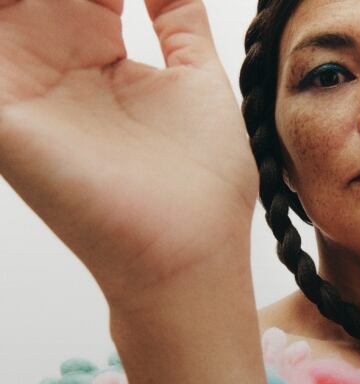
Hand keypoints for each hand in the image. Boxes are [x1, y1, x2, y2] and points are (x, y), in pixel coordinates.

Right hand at [0, 0, 257, 303]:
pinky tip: (44, 3)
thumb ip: (178, 19)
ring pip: (7, 3)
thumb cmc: (204, 180)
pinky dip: (8, 9)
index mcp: (97, 50)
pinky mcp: (2, 109)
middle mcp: (52, 59)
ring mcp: (22, 80)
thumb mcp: (197, 78)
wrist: (191, 248)